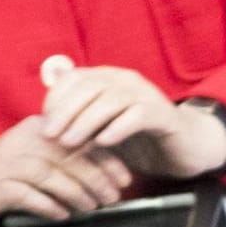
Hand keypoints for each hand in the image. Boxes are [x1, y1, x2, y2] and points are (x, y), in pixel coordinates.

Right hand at [0, 117, 131, 226]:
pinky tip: (63, 215)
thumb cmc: (2, 172)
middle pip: (69, 157)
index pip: (80, 139)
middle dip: (97, 178)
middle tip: (114, 196)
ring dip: (77, 194)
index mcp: (37, 129)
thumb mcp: (32, 155)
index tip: (125, 176)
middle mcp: (23, 141)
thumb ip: (62, 157)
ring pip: (52, 176)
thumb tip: (104, 172)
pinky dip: (49, 206)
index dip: (107, 158)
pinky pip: (28, 196)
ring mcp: (7, 163)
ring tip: (93, 207)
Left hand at [37, 58, 225, 178]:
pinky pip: (138, 116)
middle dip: (66, 111)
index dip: (56, 99)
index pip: (76, 78)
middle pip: (90, 87)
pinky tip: (103, 142)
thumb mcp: (101, 128)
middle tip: (51, 135)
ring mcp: (146, 95)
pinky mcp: (163, 115)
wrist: (183, 148)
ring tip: (71, 142)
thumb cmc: (137, 139)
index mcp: (109, 79)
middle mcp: (127, 81)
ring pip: (112, 100)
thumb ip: (76, 120)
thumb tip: (42, 118)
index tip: (44, 123)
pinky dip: (118, 128)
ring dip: (87, 121)